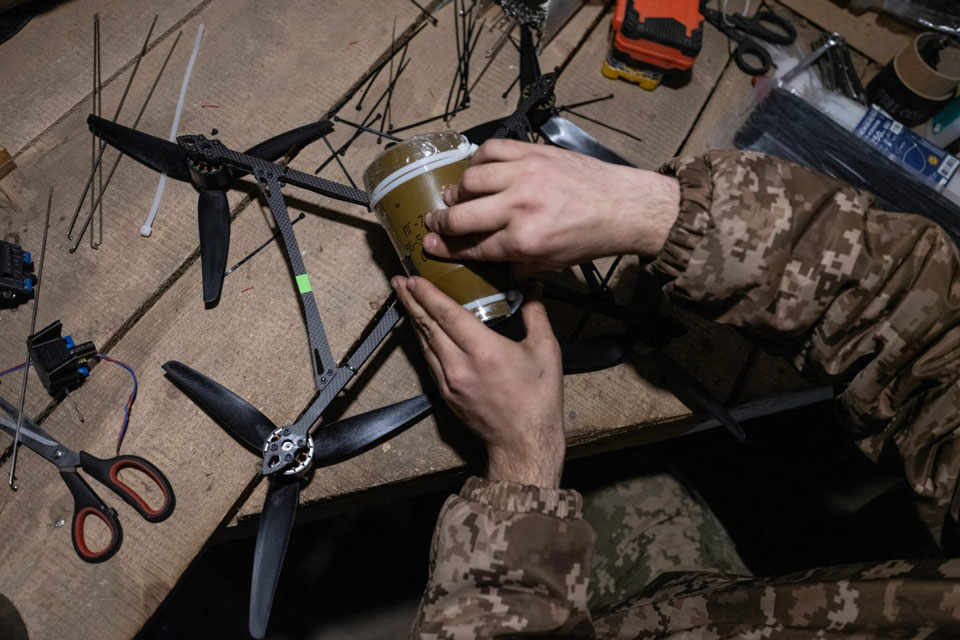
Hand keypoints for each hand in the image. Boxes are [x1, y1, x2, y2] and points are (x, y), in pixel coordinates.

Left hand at [392, 275, 564, 487]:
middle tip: (399, 281)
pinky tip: (421, 330)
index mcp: (483, 350)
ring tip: (405, 298)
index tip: (413, 278)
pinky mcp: (446, 394)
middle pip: (428, 326)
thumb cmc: (537, 400)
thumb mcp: (546, 351)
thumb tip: (534, 288)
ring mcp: (449, 381)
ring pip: (424, 343)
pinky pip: (429, 360)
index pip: (446, 314)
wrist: (523, 442)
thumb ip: (536, 314)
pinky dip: (423, 340)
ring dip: (413, 318)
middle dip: (411, 300)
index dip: (427, 294)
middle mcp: (460, 365)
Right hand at [422, 139, 679, 271]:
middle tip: (432, 223)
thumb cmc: (587, 238)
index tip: (429, 246)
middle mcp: (519, 208)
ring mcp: (524, 175)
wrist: (622, 206)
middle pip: (462, 215)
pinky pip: (491, 150)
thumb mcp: (550, 264)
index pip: (472, 247)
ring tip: (455, 195)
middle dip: (440, 222)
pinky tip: (478, 169)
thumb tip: (484, 258)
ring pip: (470, 179)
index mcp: (524, 241)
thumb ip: (514, 263)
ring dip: (457, 190)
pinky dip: (478, 159)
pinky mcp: (533, 152)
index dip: (446, 249)